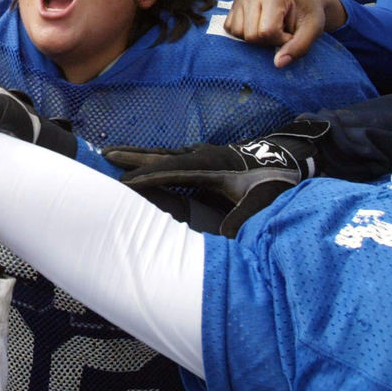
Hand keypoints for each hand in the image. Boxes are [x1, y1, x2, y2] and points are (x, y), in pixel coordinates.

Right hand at [104, 119, 328, 236]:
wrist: (287, 158)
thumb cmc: (273, 180)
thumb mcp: (262, 201)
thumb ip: (243, 218)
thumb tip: (225, 237)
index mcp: (210, 165)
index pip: (171, 170)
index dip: (146, 176)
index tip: (122, 182)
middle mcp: (201, 155)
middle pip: (160, 156)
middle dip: (132, 157)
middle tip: (105, 155)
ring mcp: (201, 153)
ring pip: (163, 154)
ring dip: (138, 154)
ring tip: (113, 154)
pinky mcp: (204, 157)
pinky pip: (171, 157)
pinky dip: (152, 158)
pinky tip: (143, 162)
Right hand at [224, 0, 346, 67]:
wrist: (305, 1)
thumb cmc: (309, 15)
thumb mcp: (313, 31)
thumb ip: (298, 48)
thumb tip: (278, 64)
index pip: (266, 31)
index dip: (280, 41)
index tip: (291, 34)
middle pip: (250, 35)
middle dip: (267, 41)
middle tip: (281, 32)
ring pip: (237, 33)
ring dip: (255, 38)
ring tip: (270, 28)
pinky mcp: (234, 4)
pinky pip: (230, 28)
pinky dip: (244, 33)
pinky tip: (258, 26)